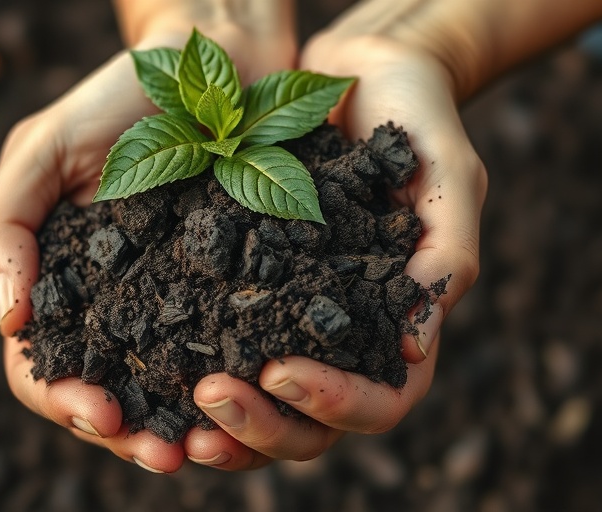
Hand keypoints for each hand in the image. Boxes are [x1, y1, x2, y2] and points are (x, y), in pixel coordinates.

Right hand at [0, 26, 295, 472]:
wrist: (211, 70)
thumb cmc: (117, 102)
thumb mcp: (41, 151)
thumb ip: (4, 229)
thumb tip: (6, 325)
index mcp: (59, 287)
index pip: (42, 367)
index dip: (62, 399)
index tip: (98, 413)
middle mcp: (114, 310)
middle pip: (107, 397)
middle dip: (127, 435)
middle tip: (163, 455)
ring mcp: (174, 308)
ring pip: (168, 394)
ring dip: (182, 431)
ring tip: (208, 449)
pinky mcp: (233, 296)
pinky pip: (227, 358)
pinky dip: (234, 391)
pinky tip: (252, 403)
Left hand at [186, 32, 486, 469]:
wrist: (362, 71)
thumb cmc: (418, 116)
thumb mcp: (447, 176)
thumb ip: (447, 254)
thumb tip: (414, 350)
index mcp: (398, 324)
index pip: (380, 401)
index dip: (334, 404)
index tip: (281, 371)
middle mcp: (341, 336)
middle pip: (311, 425)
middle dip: (262, 424)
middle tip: (209, 395)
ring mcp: (290, 317)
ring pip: (261, 405)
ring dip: (222, 420)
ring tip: (178, 404)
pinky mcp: (246, 287)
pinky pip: (220, 344)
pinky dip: (190, 369)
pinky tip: (153, 361)